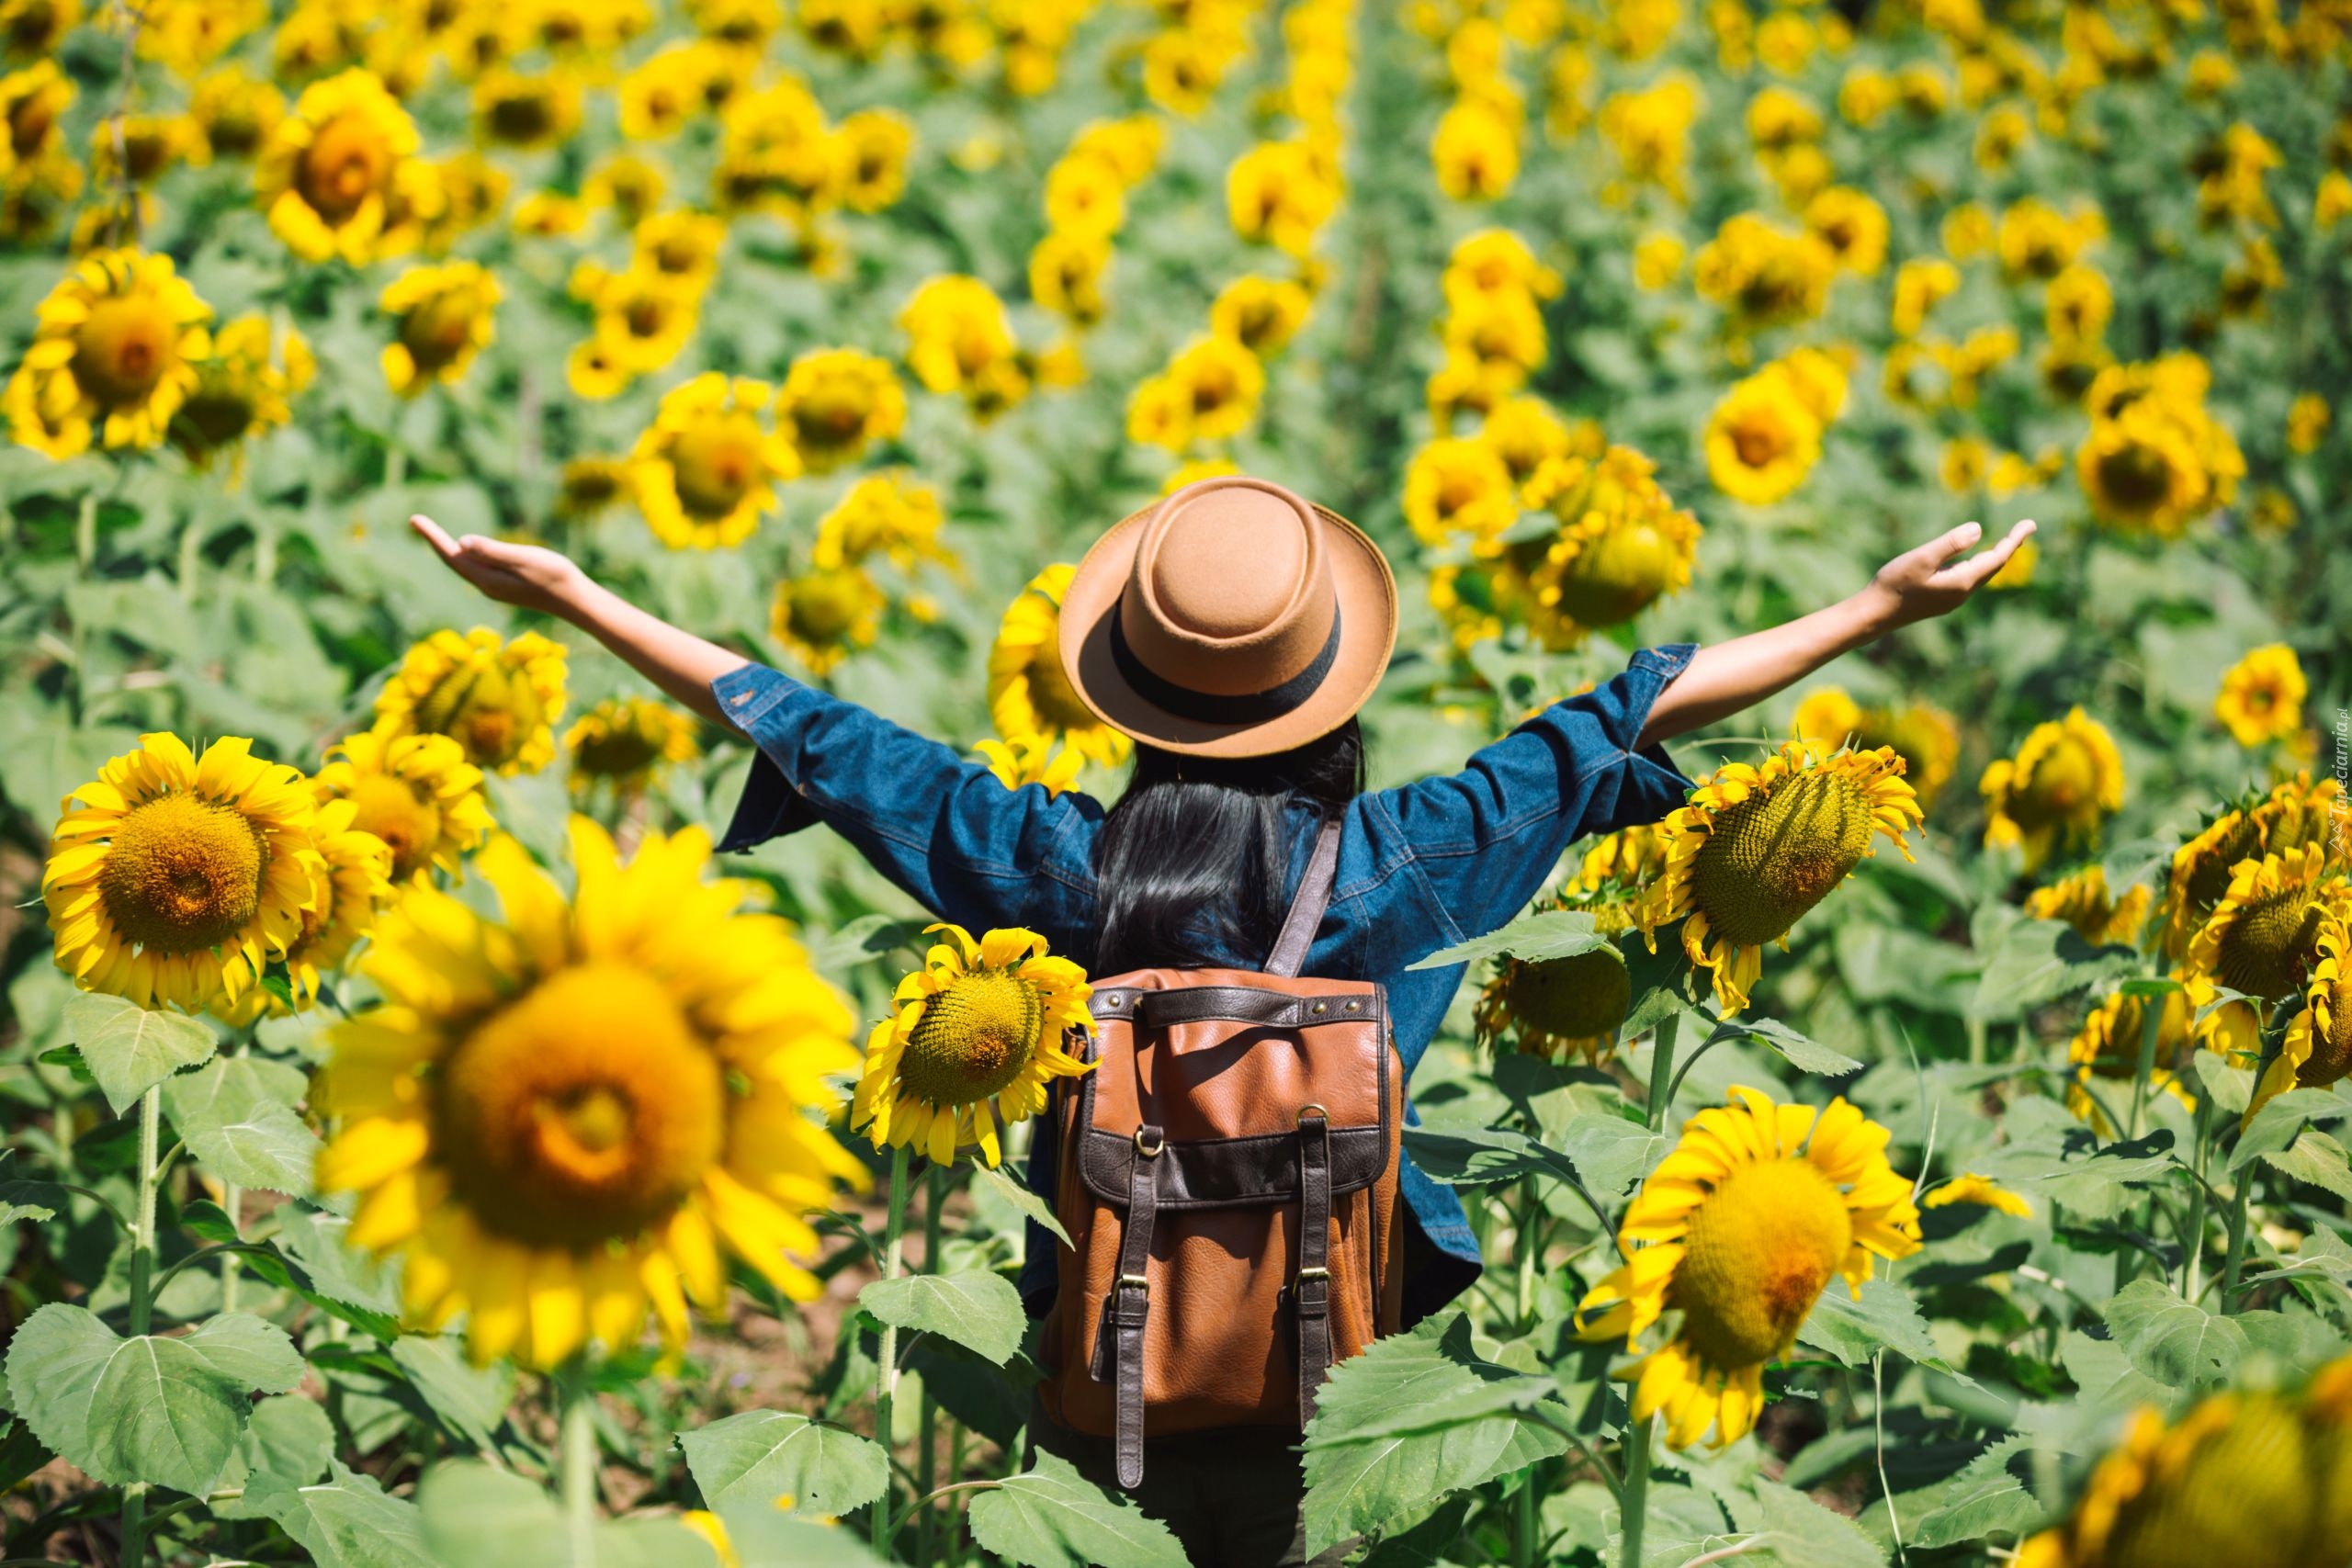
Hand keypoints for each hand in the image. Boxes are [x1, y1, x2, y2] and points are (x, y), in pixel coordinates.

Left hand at [410, 515, 588, 618]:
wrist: (575, 601)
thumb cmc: (554, 576)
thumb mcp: (523, 559)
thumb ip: (492, 551)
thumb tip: (461, 542)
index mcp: (486, 578)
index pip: (451, 554)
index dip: (432, 536)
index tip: (414, 519)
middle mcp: (486, 585)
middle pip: (452, 561)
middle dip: (434, 541)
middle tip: (416, 521)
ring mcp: (496, 588)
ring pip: (463, 567)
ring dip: (447, 550)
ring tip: (433, 535)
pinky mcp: (506, 587)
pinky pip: (476, 569)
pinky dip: (464, 557)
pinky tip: (465, 551)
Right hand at [1858, 518, 2036, 630]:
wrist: (1874, 614)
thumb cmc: (1894, 584)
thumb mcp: (1922, 558)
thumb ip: (1951, 543)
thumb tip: (1979, 529)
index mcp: (1962, 582)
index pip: (1997, 557)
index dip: (2015, 540)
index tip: (2030, 524)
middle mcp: (1962, 593)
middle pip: (1994, 567)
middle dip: (2010, 547)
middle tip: (2024, 529)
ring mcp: (1952, 599)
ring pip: (1982, 574)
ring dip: (1995, 557)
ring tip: (2007, 542)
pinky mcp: (1941, 600)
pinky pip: (1969, 579)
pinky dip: (1978, 565)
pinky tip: (1973, 560)